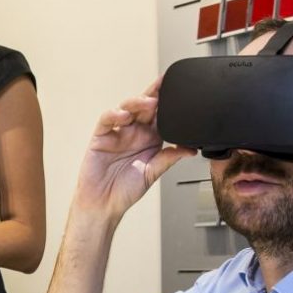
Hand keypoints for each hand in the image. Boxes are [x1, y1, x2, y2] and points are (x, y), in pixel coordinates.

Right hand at [75, 76, 194, 221]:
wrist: (104, 204)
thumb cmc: (125, 190)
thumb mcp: (153, 173)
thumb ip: (170, 158)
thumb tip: (191, 149)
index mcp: (149, 139)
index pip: (160, 115)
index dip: (167, 100)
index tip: (178, 88)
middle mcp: (134, 132)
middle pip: (143, 107)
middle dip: (153, 94)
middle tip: (162, 87)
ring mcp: (117, 133)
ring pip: (126, 109)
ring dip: (136, 103)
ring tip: (148, 103)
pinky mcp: (100, 137)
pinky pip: (107, 120)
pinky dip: (114, 115)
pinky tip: (123, 116)